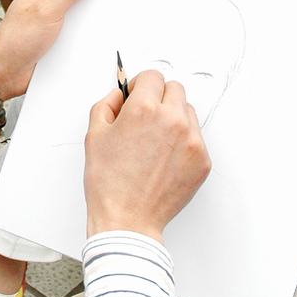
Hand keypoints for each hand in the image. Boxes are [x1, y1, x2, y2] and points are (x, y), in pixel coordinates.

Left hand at [0, 0, 101, 103]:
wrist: (4, 72)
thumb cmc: (15, 39)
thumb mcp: (47, 9)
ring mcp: (58, 14)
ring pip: (85, 4)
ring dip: (98, 6)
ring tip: (120, 3)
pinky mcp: (63, 33)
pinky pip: (84, 25)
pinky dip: (94, 25)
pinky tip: (109, 27)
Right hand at [84, 72, 210, 239]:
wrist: (128, 219)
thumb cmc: (108, 182)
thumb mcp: (94, 135)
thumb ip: (107, 105)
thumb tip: (120, 95)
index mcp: (144, 109)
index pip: (153, 76)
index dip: (141, 85)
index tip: (137, 96)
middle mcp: (172, 120)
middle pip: (175, 89)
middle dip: (159, 97)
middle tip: (146, 117)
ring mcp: (192, 140)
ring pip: (188, 112)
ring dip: (174, 118)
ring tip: (156, 142)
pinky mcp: (202, 160)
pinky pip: (196, 137)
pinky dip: (183, 142)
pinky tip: (164, 159)